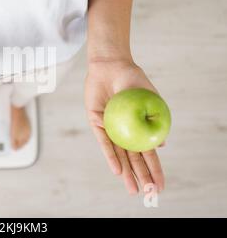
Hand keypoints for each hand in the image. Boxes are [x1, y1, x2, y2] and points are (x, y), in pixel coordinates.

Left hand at [85, 59, 164, 194]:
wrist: (111, 65)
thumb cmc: (132, 79)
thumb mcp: (149, 98)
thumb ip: (155, 119)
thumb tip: (162, 146)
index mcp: (138, 127)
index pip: (148, 153)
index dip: (154, 170)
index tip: (161, 186)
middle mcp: (124, 130)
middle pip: (133, 158)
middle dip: (142, 176)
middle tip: (149, 194)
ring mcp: (110, 128)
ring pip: (119, 155)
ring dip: (127, 173)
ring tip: (134, 189)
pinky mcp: (96, 122)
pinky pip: (104, 142)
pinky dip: (111, 156)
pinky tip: (117, 171)